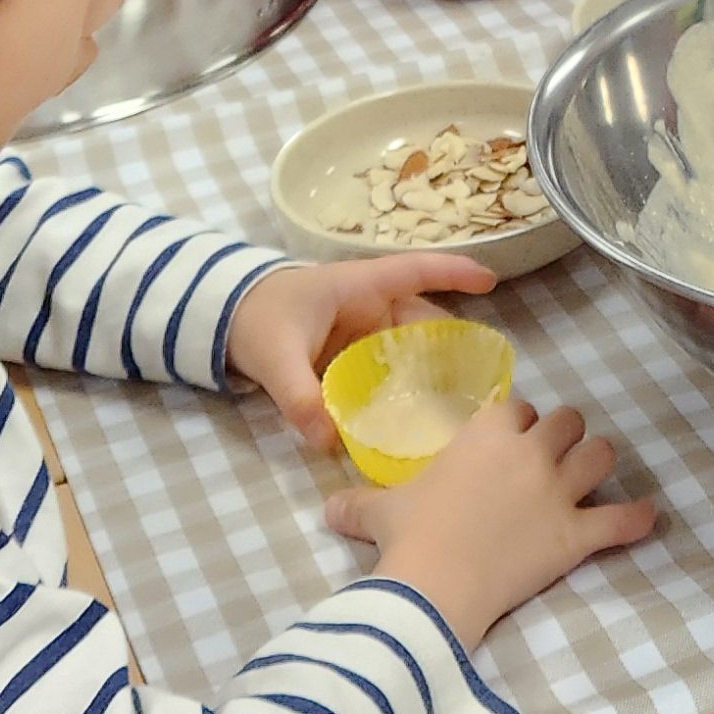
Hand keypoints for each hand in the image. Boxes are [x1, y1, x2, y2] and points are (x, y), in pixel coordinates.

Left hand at [225, 254, 496, 453]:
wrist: (221, 320)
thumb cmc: (256, 318)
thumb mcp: (276, 357)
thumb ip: (300, 397)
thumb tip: (327, 441)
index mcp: (358, 287)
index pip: (416, 272)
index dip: (453, 273)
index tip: (492, 282)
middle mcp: (368, 305)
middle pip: (422, 319)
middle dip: (452, 344)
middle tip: (483, 380)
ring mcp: (361, 330)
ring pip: (408, 346)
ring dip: (432, 368)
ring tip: (460, 402)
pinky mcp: (350, 353)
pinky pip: (387, 367)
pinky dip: (405, 384)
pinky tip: (419, 414)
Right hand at [331, 395, 653, 647]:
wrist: (434, 587)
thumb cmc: (407, 538)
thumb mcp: (376, 513)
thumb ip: (355, 503)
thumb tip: (325, 509)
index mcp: (485, 433)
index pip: (517, 407)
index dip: (516, 422)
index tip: (508, 439)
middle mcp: (529, 452)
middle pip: (567, 420)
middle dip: (563, 434)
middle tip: (550, 457)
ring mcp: (557, 492)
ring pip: (600, 455)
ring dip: (597, 463)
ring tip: (590, 475)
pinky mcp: (575, 535)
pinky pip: (620, 520)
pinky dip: (636, 518)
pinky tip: (647, 516)